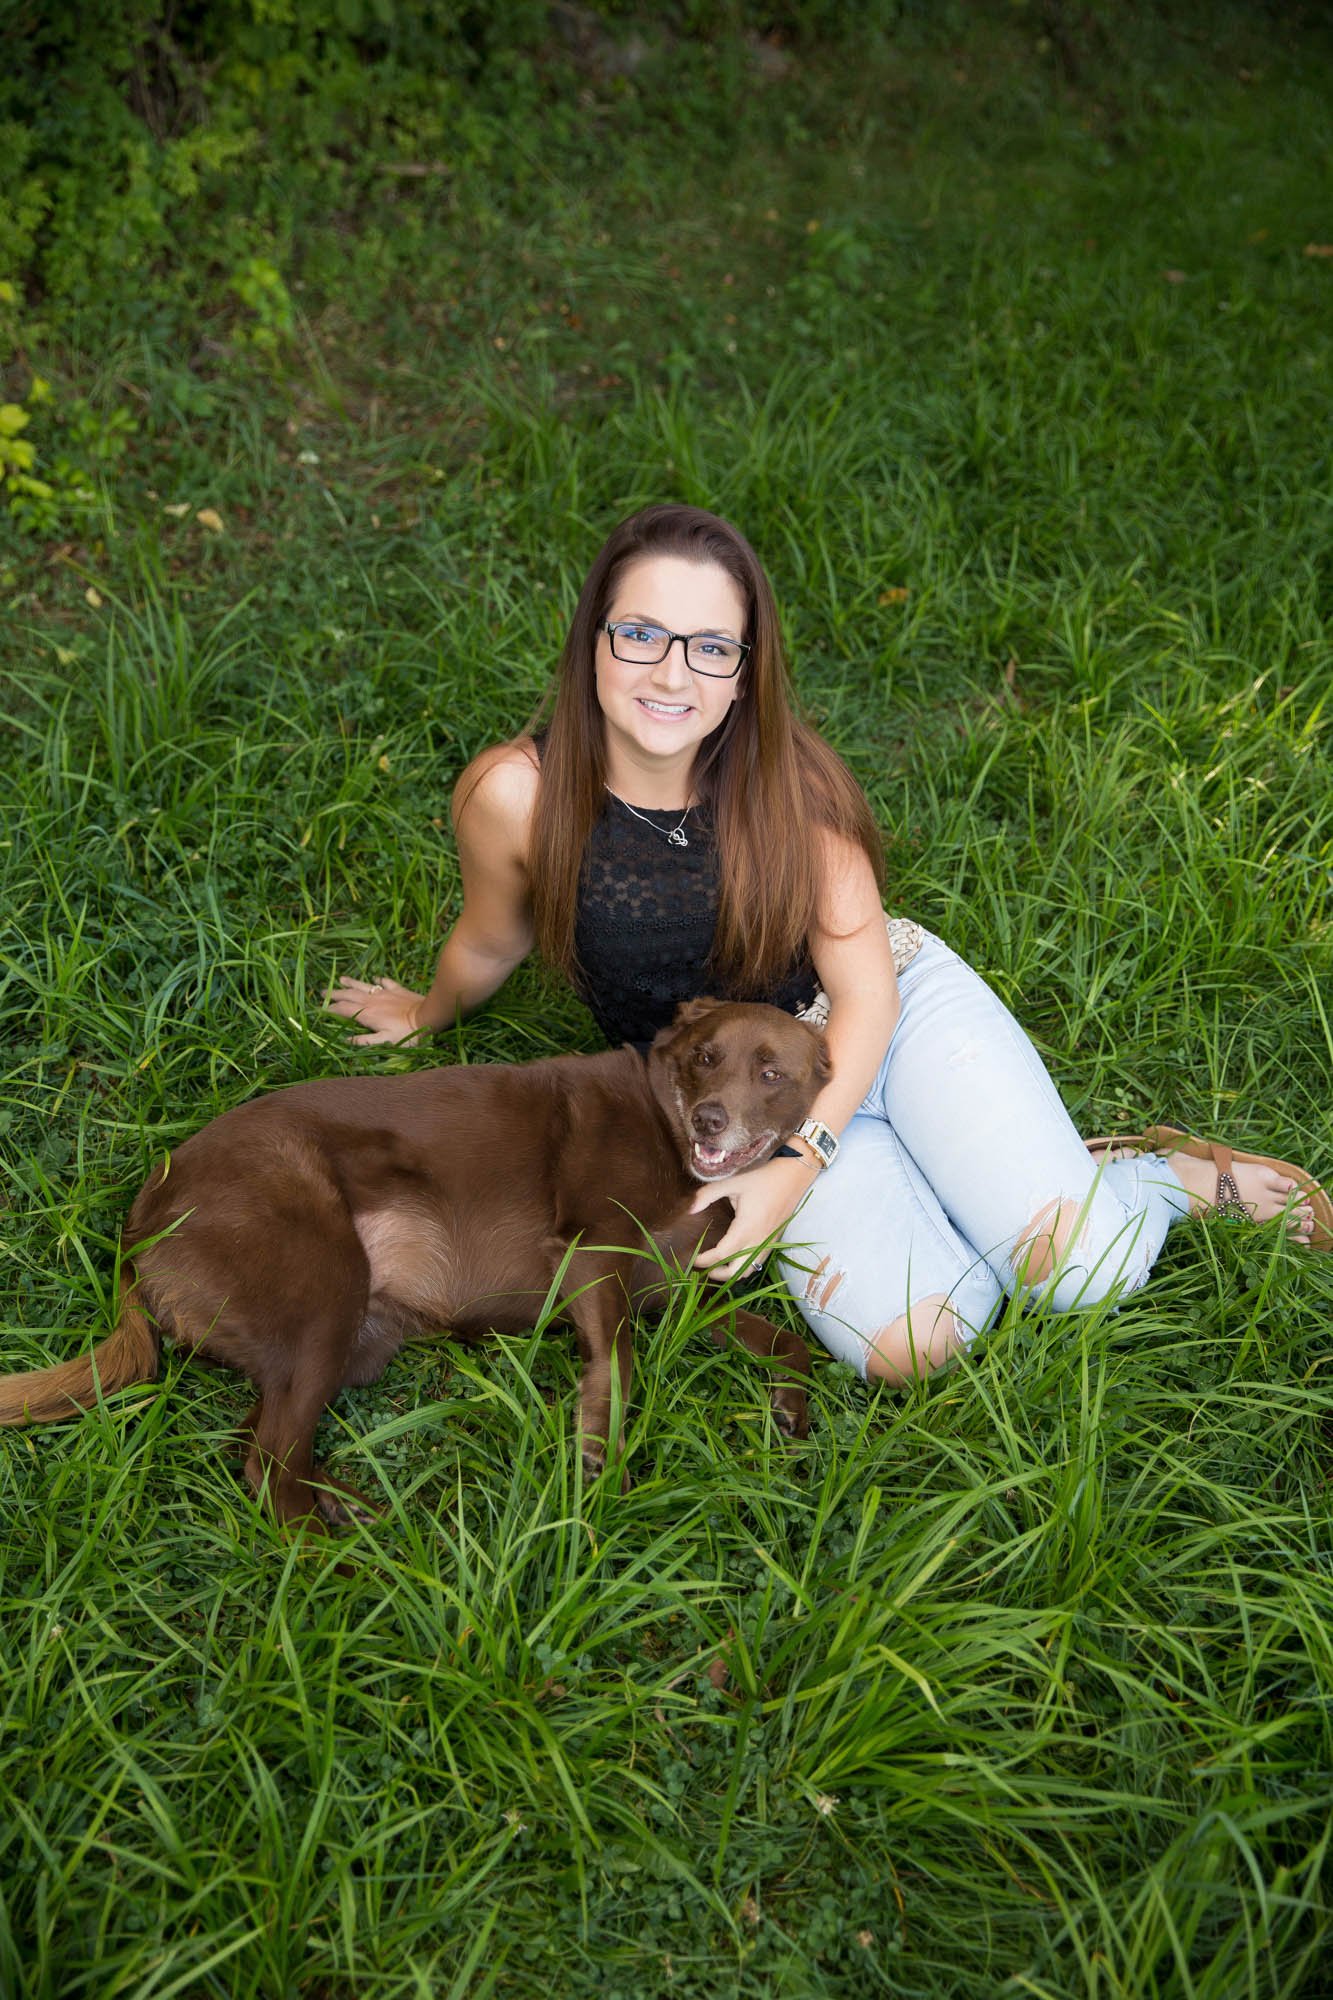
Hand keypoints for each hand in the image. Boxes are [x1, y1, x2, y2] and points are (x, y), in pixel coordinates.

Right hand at [325, 975, 426, 1045]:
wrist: (428, 1017)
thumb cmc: (406, 1033)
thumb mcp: (384, 1041)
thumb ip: (363, 1041)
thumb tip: (346, 1039)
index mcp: (367, 1013)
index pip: (343, 1009)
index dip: (331, 1009)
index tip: (320, 1008)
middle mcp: (372, 1000)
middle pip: (349, 994)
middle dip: (335, 993)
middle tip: (323, 991)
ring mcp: (385, 993)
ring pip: (364, 985)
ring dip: (351, 982)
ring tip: (341, 979)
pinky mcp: (398, 989)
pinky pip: (385, 982)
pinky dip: (378, 980)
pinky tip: (375, 978)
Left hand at [689, 1153, 818, 1283]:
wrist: (793, 1177)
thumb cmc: (762, 1179)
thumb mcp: (732, 1182)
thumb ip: (707, 1195)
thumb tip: (689, 1209)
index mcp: (746, 1228)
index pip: (722, 1254)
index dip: (705, 1260)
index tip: (693, 1259)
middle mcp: (758, 1240)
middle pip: (736, 1272)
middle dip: (718, 1274)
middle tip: (703, 1268)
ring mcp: (768, 1243)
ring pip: (749, 1271)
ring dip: (732, 1274)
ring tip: (717, 1266)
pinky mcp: (774, 1242)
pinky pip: (758, 1263)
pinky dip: (744, 1267)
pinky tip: (735, 1258)